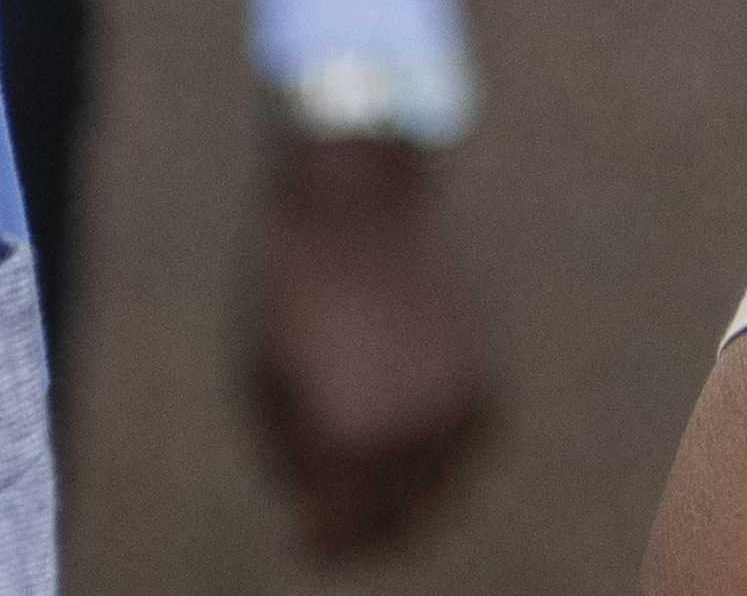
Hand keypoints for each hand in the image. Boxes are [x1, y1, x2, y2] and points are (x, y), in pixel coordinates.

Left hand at [242, 128, 502, 563]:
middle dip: (363, 534)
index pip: (339, 529)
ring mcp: (458, 406)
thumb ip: (288, 458)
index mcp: (349, 437)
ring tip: (372, 490)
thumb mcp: (261, 382)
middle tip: (337, 528)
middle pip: (395, 522)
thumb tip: (311, 510)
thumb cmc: (291, 288)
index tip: (305, 541)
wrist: (358, 204)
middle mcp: (413, 431)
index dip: (320, 542)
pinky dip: (441, 460)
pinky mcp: (486, 379)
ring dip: (407, 502)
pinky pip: (468, 451)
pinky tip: (412, 446)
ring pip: (439, 493)